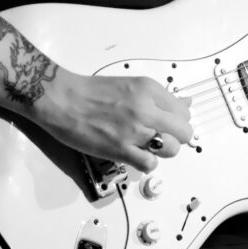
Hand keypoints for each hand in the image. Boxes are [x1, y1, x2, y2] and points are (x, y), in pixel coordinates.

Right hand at [32, 70, 192, 171]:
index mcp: (148, 89)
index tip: (168, 123)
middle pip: (184, 132)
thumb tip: (185, 102)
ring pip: (171, 149)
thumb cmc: (91, 91)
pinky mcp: (120, 150)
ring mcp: (134, 131)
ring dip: (163, 151)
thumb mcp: (132, 84)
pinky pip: (150, 164)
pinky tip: (136, 154)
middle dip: (177, 136)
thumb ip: (159, 97)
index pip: (184, 111)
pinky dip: (147, 162)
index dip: (177, 120)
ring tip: (148, 146)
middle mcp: (145, 109)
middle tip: (162, 136)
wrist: (62, 100)